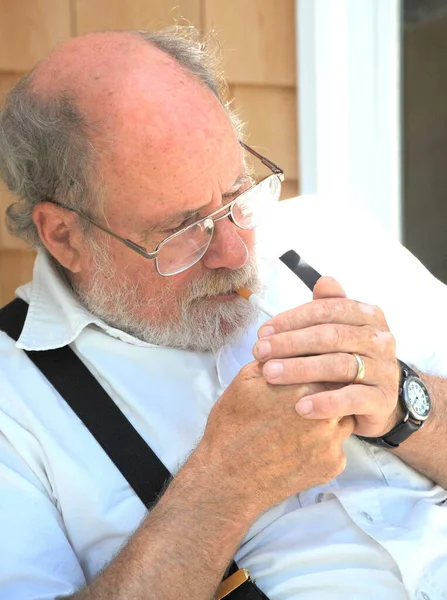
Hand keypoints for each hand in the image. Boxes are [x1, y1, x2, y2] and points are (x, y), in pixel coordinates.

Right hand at [198, 361, 354, 516]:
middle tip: (310, 392)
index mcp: (305, 385)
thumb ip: (277, 359)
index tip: (313, 366)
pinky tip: (301, 444)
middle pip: (343, 388)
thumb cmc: (232, 427)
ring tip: (304, 420)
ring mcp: (333, 441)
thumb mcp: (246, 380)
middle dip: (330, 386)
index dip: (321, 363)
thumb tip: (292, 346)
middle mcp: (326, 411)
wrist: (228, 477)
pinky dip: (325, 442)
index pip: (330, 362)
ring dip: (332, 413)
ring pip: (345, 416)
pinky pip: (339, 444)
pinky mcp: (333, 464)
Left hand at [252, 276, 401, 436]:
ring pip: (338, 365)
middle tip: (259, 353)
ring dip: (300, 369)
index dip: (291, 320)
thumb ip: (329, 306)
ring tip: (270, 374)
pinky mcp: (382, 399)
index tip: (262, 333)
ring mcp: (384, 369)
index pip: (326, 310)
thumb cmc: (351, 357)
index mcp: (367, 315)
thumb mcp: (340, 329)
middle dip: (289, 343)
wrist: (379, 398)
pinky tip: (300, 407)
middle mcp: (379, 338)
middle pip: (330, 336)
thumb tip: (324, 281)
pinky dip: (325, 402)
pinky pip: (352, 399)